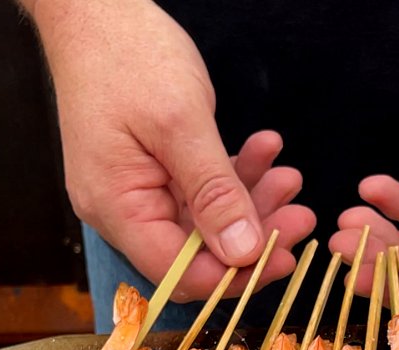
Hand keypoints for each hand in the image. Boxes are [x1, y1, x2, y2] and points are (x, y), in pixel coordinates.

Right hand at [31, 0, 314, 298]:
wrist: (96, 10)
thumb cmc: (127, 56)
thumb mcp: (180, 124)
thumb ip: (214, 192)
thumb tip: (243, 254)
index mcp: (116, 207)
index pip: (178, 273)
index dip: (234, 275)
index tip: (287, 256)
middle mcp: (121, 209)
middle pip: (197, 252)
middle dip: (254, 236)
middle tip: (303, 215)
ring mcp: (137, 190)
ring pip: (206, 221)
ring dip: (252, 202)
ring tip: (290, 176)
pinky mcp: (153, 171)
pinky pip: (201, 190)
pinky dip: (236, 175)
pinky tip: (265, 150)